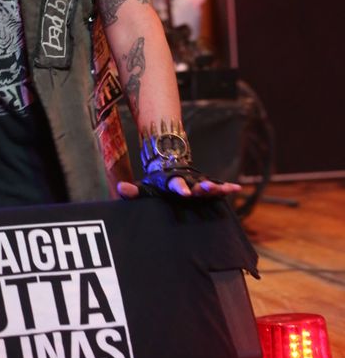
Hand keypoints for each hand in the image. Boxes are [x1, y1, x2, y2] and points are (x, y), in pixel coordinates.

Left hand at [117, 174, 241, 199]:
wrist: (168, 164)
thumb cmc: (156, 182)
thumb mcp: (144, 186)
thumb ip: (133, 190)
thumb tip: (120, 188)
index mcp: (171, 182)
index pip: (175, 185)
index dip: (180, 188)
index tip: (184, 192)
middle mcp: (187, 180)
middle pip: (195, 184)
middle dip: (201, 187)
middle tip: (206, 189)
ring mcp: (197, 182)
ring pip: (208, 185)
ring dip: (216, 187)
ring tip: (227, 189)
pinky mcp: (205, 185)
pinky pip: (217, 186)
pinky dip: (226, 187)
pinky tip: (236, 189)